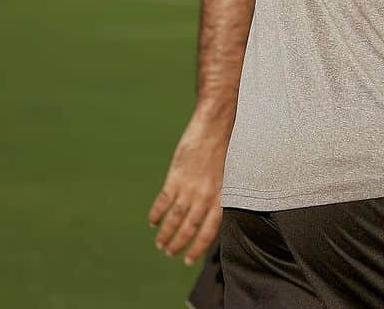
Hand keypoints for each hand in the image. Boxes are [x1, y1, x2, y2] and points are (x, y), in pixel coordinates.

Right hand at [148, 108, 229, 265]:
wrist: (217, 121)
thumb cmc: (228, 144)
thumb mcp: (231, 172)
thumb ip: (222, 193)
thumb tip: (215, 211)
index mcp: (222, 195)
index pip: (209, 231)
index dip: (198, 248)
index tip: (188, 260)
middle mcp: (205, 196)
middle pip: (188, 229)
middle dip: (178, 244)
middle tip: (169, 253)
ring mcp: (189, 188)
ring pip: (173, 220)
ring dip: (165, 235)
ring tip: (160, 244)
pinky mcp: (175, 177)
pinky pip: (163, 202)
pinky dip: (156, 214)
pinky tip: (153, 222)